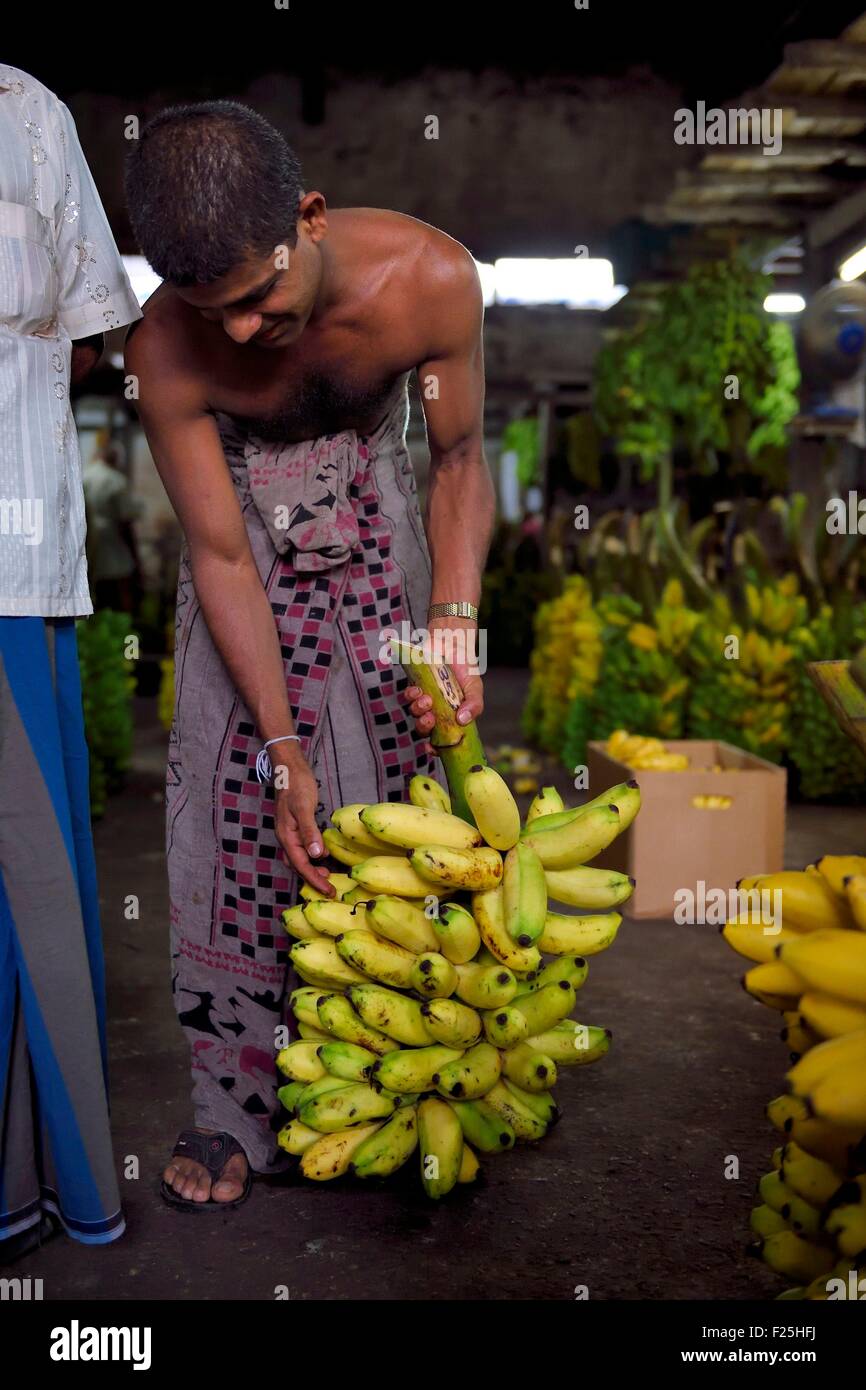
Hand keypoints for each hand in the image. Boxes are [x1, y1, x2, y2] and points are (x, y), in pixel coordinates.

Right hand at [271, 744, 334, 896]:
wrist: (289, 767)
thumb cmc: (296, 784)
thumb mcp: (304, 807)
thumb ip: (309, 831)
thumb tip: (316, 855)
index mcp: (287, 836)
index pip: (302, 865)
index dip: (315, 879)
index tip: (329, 891)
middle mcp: (286, 837)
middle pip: (299, 866)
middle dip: (313, 878)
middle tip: (330, 888)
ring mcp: (290, 832)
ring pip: (299, 858)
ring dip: (312, 869)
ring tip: (328, 874)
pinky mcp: (296, 825)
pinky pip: (302, 847)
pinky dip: (312, 856)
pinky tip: (322, 854)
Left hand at [404, 619, 483, 757]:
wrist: (454, 644)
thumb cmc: (466, 670)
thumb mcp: (475, 688)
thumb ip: (474, 705)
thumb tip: (462, 721)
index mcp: (450, 717)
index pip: (441, 738)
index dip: (435, 747)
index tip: (431, 748)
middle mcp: (435, 710)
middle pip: (423, 728)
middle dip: (424, 727)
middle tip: (430, 718)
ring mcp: (423, 698)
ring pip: (414, 713)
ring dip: (418, 710)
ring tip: (427, 700)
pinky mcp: (414, 685)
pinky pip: (407, 696)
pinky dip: (411, 696)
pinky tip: (418, 690)